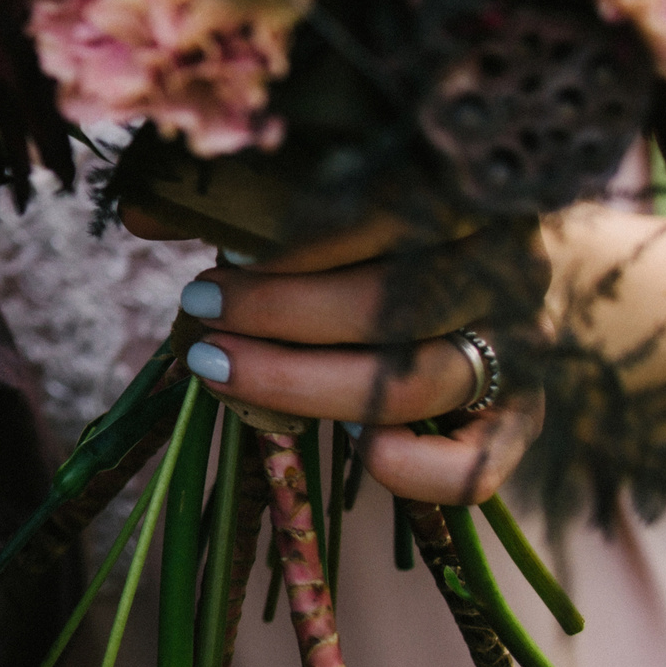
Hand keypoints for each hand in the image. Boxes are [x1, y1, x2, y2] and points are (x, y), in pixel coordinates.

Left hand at [126, 205, 547, 504]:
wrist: (516, 268)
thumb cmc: (391, 223)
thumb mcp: (332, 196)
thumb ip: (246, 199)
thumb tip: (139, 211)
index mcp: (462, 196)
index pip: (383, 217)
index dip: (290, 247)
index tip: (211, 265)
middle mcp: (505, 269)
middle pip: (389, 307)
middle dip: (277, 317)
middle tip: (199, 315)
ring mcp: (522, 348)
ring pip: (415, 383)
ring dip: (307, 385)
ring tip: (222, 371)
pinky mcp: (525, 419)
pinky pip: (480, 465)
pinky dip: (419, 470)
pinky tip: (358, 451)